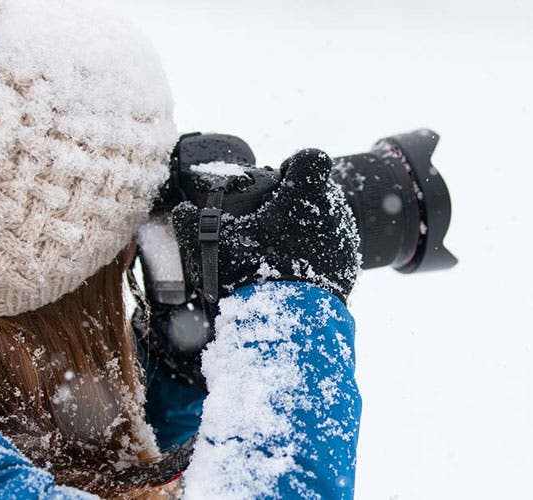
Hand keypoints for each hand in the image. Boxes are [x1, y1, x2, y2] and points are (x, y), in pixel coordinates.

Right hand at [173, 149, 360, 302]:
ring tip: (284, 249)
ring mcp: (345, 239)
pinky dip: (319, 254)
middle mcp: (333, 211)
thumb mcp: (213, 244)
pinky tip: (297, 271)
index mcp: (304, 194)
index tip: (281, 178)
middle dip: (300, 198)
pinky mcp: (350, 266)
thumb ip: (191, 222)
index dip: (295, 164)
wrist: (287, 324)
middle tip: (274, 221)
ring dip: (310, 227)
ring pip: (329, 219)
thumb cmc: (250, 275)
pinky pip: (334, 249)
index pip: (310, 158)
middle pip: (321, 189)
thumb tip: (181, 211)